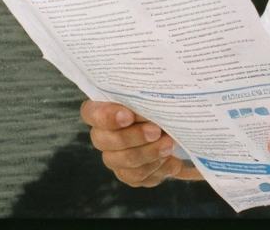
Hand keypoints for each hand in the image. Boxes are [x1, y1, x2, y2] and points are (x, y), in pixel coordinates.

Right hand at [80, 100, 198, 185]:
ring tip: (169, 145)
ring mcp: (114, 158)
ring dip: (149, 153)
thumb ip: (148, 94)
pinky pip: (137, 176)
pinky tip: (171, 161)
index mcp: (104, 109)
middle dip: (133, 136)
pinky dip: (156, 169)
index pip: (91, 113)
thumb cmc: (163, 105)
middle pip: (105, 141)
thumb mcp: (157, 93)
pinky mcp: (129, 174)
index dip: (106, 116)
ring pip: (123, 161)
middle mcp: (104, 135)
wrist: (179, 130)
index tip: (128, 116)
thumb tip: (155, 93)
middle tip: (156, 130)